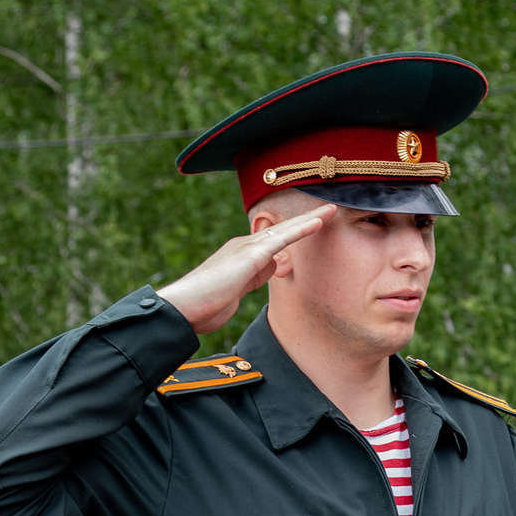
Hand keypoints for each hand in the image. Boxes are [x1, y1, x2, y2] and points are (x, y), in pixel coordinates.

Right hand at [157, 207, 331, 332]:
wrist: (184, 306)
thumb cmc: (204, 304)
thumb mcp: (236, 291)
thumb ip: (254, 277)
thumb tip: (274, 266)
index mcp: (241, 254)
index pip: (274, 240)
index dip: (294, 232)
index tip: (312, 226)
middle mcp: (245, 245)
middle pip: (282, 229)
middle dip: (305, 219)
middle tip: (328, 210)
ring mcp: (248, 248)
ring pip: (286, 229)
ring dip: (309, 219)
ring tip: (331, 209)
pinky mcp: (252, 255)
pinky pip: (283, 239)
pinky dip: (302, 229)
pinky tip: (319, 222)